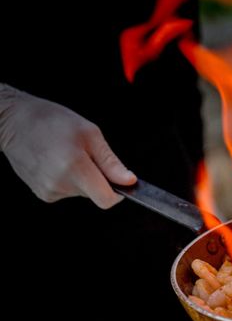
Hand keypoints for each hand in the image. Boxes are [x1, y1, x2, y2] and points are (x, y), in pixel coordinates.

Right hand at [0, 84, 135, 208]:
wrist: (13, 121)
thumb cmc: (52, 121)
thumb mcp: (90, 133)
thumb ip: (111, 162)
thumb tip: (130, 181)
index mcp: (75, 167)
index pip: (107, 199)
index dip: (118, 192)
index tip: (120, 180)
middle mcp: (61, 184)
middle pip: (95, 194)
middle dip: (98, 178)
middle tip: (85, 155)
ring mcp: (49, 191)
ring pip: (81, 192)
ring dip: (82, 177)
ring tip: (67, 155)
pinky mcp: (42, 194)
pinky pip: (67, 191)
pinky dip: (68, 179)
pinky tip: (56, 162)